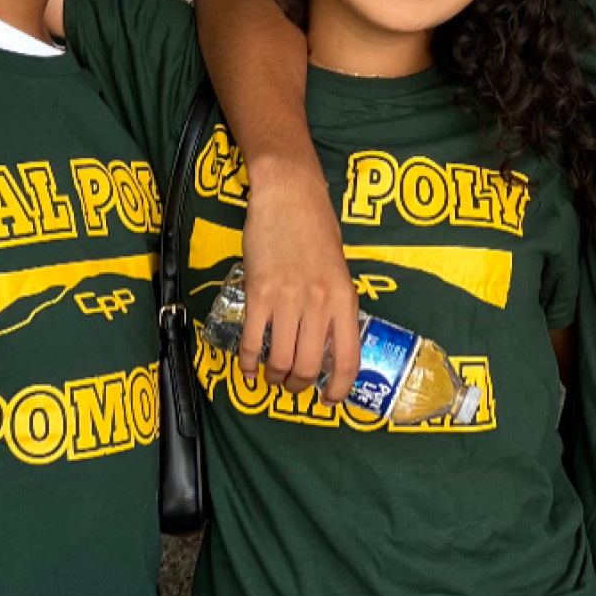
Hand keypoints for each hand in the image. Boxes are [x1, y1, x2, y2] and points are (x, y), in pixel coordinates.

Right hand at [236, 156, 360, 401]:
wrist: (289, 195)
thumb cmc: (317, 227)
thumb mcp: (339, 269)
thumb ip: (335, 305)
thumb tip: (328, 340)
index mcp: (345, 299)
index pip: (348, 359)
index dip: (339, 389)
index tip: (329, 400)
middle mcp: (319, 305)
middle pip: (310, 367)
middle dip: (300, 386)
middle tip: (294, 388)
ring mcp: (288, 300)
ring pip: (280, 360)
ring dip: (275, 377)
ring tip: (272, 377)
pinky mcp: (258, 294)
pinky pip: (252, 341)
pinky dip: (247, 362)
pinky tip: (247, 369)